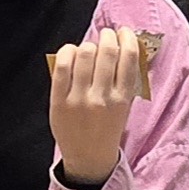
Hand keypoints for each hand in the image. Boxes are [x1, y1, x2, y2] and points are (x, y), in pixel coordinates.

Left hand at [50, 28, 143, 186]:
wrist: (89, 157)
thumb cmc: (108, 127)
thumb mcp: (125, 106)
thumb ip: (126, 79)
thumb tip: (124, 44)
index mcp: (123, 99)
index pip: (129, 57)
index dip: (126, 38)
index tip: (123, 32)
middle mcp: (102, 98)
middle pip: (107, 51)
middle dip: (107, 36)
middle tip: (106, 36)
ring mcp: (79, 100)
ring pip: (85, 54)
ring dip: (89, 44)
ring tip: (89, 48)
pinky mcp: (59, 101)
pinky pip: (63, 66)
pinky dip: (68, 52)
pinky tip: (72, 52)